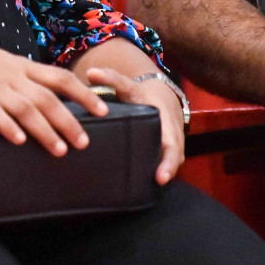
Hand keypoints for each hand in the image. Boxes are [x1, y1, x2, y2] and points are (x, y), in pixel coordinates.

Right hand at [0, 40, 108, 155]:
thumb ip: (20, 76)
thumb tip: (45, 93)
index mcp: (18, 65)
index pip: (59, 77)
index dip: (83, 93)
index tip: (102, 109)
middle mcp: (9, 74)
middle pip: (47, 97)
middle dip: (69, 121)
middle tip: (84, 142)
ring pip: (25, 107)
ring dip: (44, 130)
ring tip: (59, 150)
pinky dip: (7, 126)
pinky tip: (18, 140)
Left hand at [81, 67, 185, 185]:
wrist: (160, 96)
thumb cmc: (140, 94)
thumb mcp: (128, 86)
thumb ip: (111, 79)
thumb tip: (91, 73)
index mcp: (166, 123)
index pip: (171, 146)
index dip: (168, 163)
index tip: (160, 177)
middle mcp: (172, 137)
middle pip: (173, 159)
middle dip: (167, 172)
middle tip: (156, 184)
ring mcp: (171, 147)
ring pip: (170, 164)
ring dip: (160, 175)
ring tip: (142, 190)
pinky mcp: (164, 153)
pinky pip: (163, 165)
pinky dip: (155, 175)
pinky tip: (138, 187)